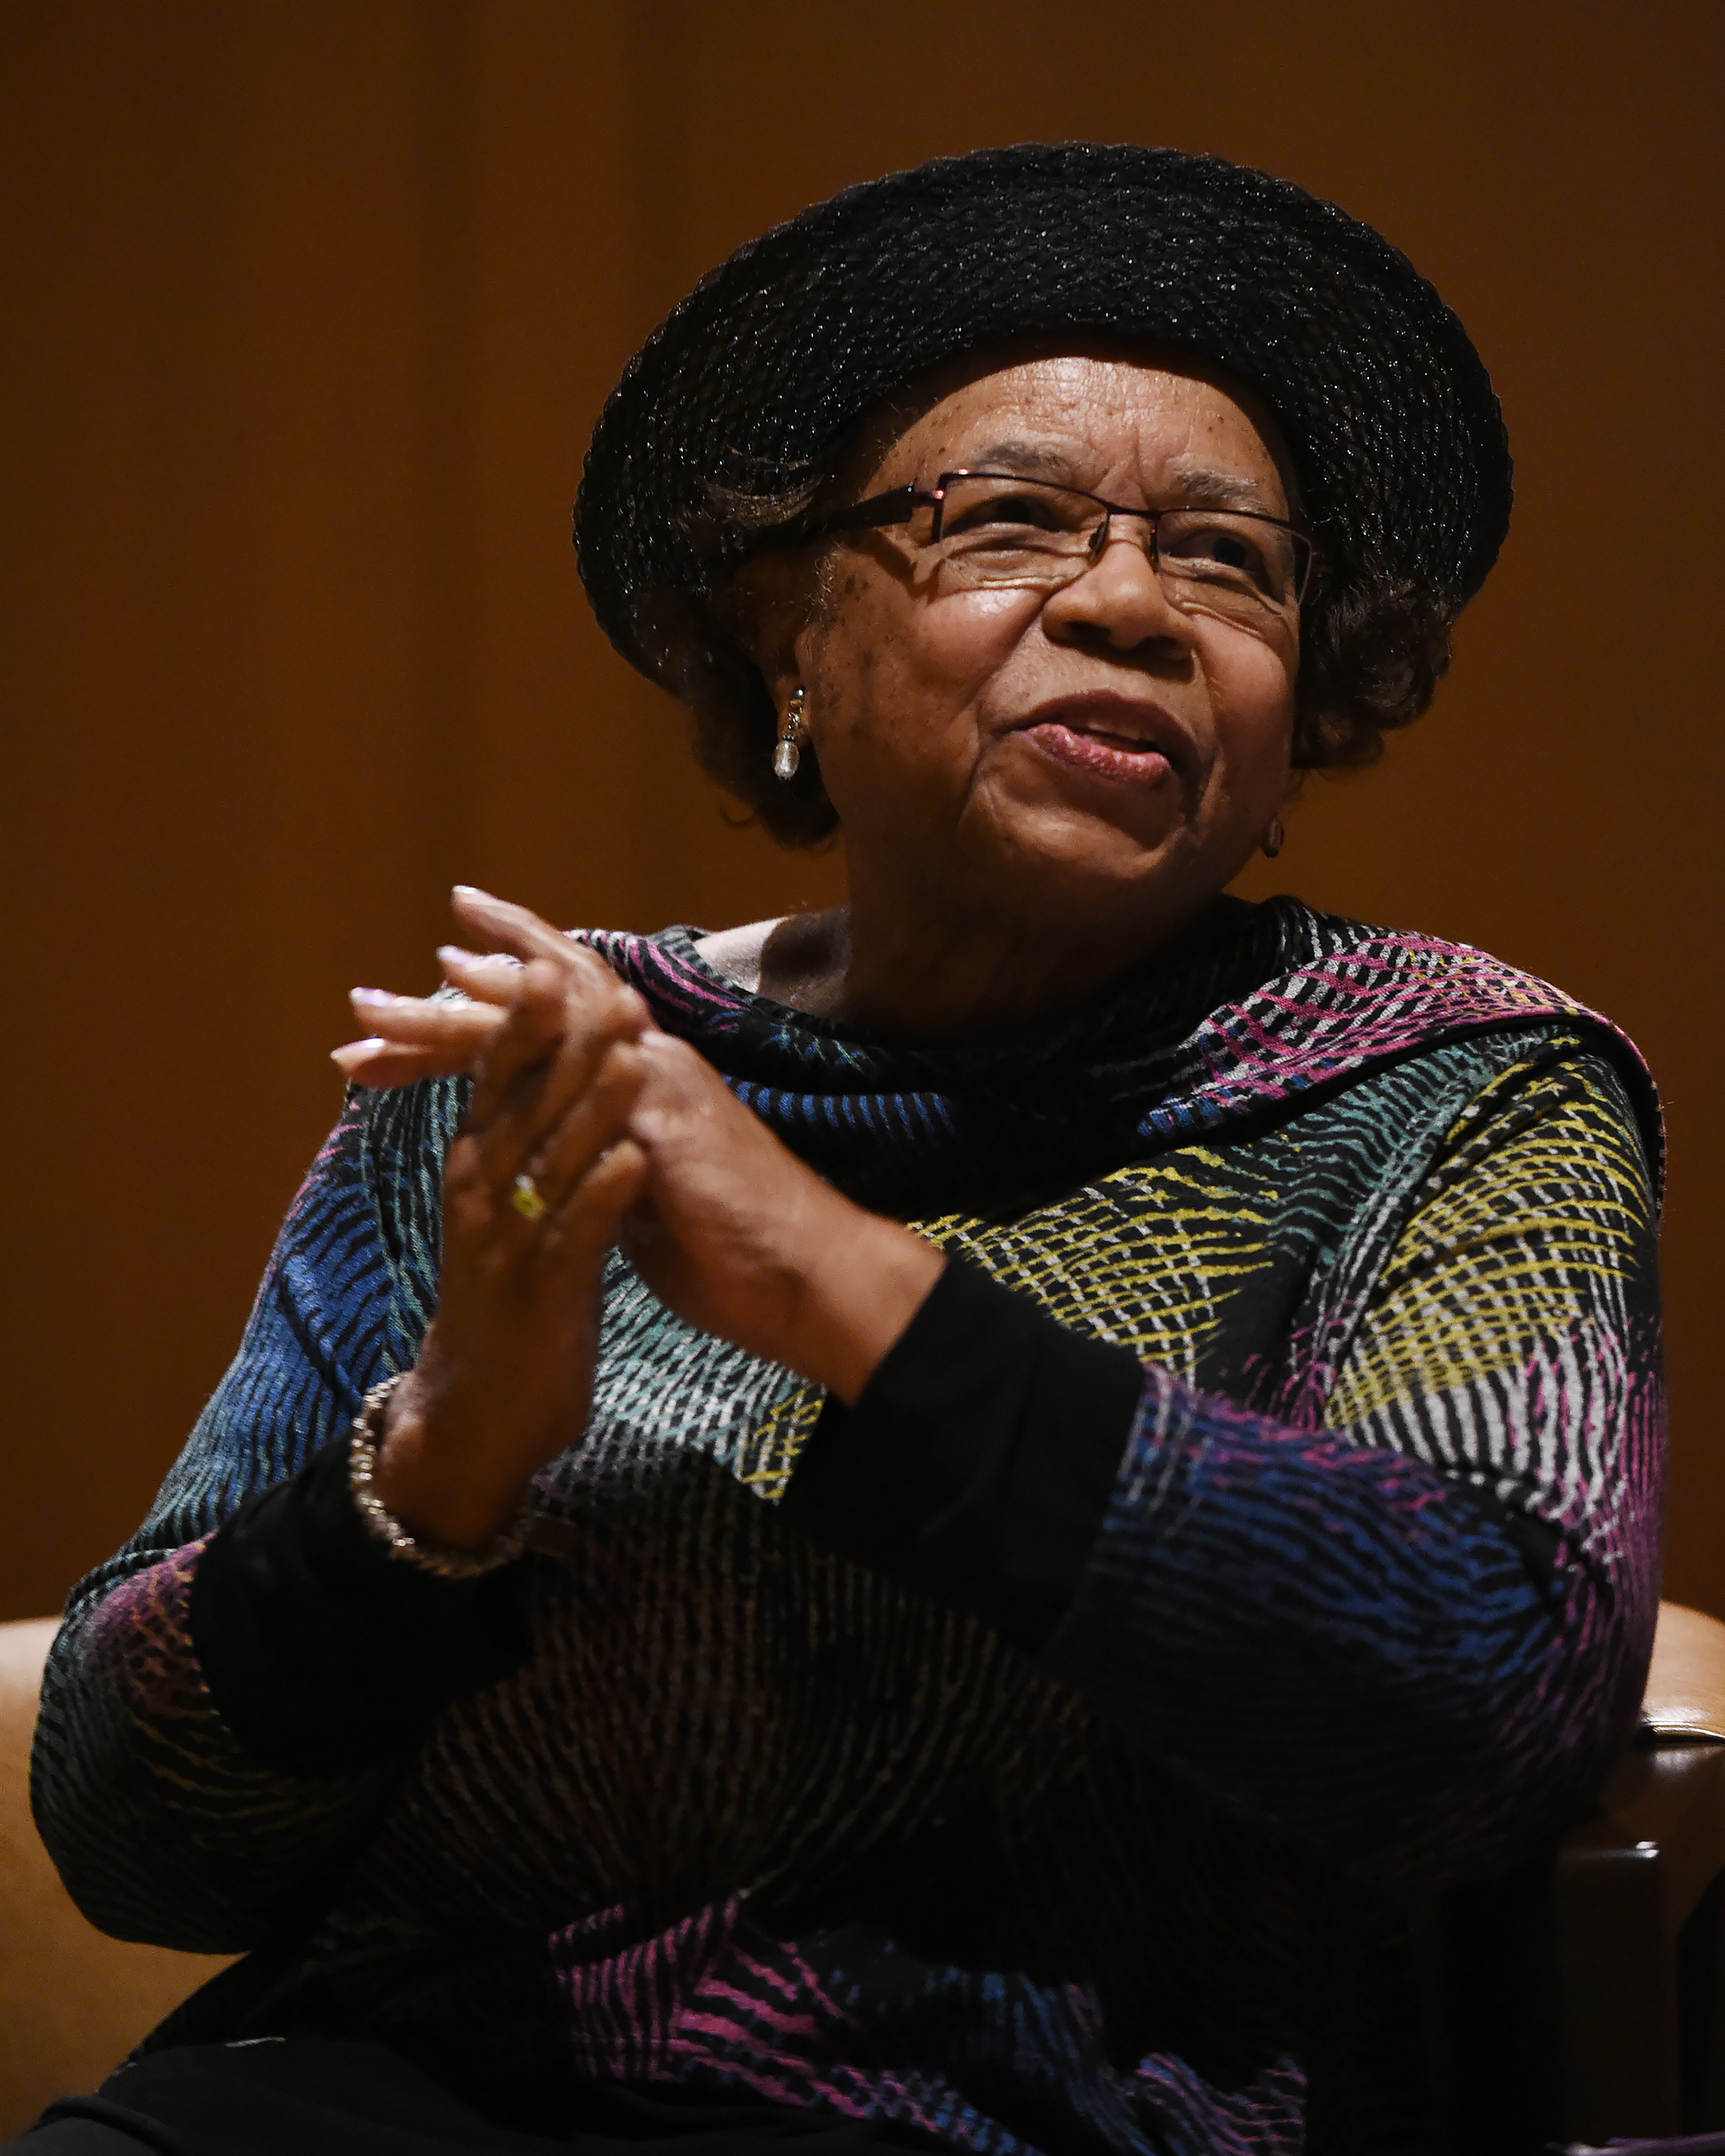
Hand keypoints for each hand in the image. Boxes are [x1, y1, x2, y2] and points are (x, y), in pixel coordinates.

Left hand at [345, 890, 943, 1468]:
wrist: (803, 1278)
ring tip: (371, 1011)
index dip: (488, 1025)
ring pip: (539, 1020)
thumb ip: (610, 1166)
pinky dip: (510, 1040)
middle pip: (538, 1009)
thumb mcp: (648, 1201)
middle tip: (364, 1000)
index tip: (417, 1017)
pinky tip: (455, 1034)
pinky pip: (572, 1056)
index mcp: (640, 1092)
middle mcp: (644, 1066)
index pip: (555, 1039)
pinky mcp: (657, 1107)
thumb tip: (578, 1166)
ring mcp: (653, 1078)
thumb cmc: (733, 1250)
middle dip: (453, 1000)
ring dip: (450, 1015)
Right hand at [366, 896, 652, 1548]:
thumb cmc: (507, 1300)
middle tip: (588, 976)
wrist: (480, 1413)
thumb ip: (526, 1142)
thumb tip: (545, 1075)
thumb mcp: (512, 1209)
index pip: (498, 1074)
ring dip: (588, 1101)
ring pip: (550, 1158)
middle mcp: (485, 1192)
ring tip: (627, 1046)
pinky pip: (576, 1238)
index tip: (545, 955)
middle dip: (555, 1037)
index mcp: (481, 1164)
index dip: (519, 1016)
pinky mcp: (543, 1296)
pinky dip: (602, 1197)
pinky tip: (630, 1162)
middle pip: (520, 1100)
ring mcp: (511, 1244)